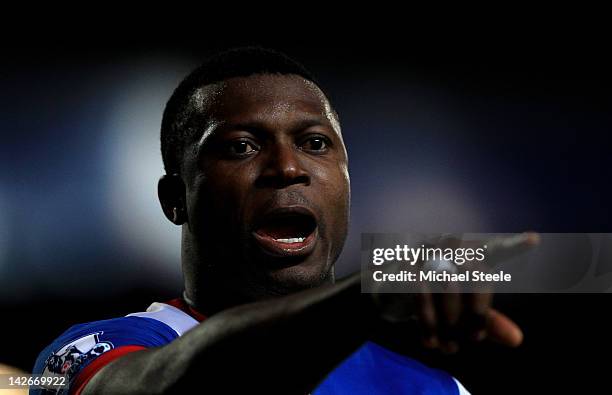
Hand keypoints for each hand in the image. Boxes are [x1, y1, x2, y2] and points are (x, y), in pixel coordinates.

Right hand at [369, 232, 539, 353]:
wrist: (384, 291)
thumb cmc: (429, 297)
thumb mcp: (459, 310)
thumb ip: (486, 321)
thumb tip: (516, 340)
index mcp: (467, 254)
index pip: (493, 250)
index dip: (512, 246)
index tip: (534, 240)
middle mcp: (448, 247)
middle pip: (475, 277)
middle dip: (477, 316)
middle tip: (475, 341)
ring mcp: (425, 254)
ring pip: (449, 288)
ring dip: (451, 325)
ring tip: (451, 348)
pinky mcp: (404, 268)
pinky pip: (423, 297)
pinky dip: (428, 325)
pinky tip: (432, 342)